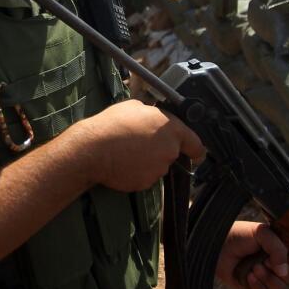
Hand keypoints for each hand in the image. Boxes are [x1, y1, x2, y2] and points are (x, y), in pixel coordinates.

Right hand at [68, 100, 204, 191]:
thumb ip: (152, 113)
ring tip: (127, 151)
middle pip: (172, 154)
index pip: (196, 144)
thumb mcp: (135, 106)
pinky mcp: (146, 183)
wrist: (93, 149)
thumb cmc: (112, 125)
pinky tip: (123, 163)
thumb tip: (153, 115)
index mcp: (172, 129)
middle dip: (160, 150)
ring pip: (158, 166)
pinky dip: (137, 172)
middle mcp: (169, 151)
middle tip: (140, 144)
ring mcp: (158, 169)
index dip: (195, 149)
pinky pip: (145, 177)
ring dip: (147, 161)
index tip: (195, 152)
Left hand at [215, 221, 288, 288]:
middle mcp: (275, 265)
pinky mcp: (253, 288)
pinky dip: (258, 287)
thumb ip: (278, 248)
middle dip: (281, 271)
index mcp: (281, 250)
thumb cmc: (239, 235)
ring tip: (255, 267)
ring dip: (268, 278)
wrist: (217, 245)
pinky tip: (249, 276)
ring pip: (279, 288)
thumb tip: (284, 270)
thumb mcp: (262, 233)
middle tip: (266, 260)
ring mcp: (265, 277)